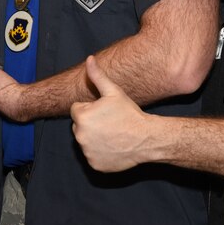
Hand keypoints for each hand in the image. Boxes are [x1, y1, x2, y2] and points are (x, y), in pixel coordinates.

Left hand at [70, 56, 150, 172]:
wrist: (146, 139)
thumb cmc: (130, 113)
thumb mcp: (113, 92)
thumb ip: (98, 76)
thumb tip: (89, 59)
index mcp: (81, 117)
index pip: (77, 110)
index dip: (91, 109)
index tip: (106, 111)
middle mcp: (80, 136)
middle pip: (79, 126)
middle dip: (91, 123)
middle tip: (110, 123)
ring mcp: (87, 152)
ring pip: (86, 141)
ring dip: (95, 138)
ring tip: (113, 134)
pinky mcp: (94, 165)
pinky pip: (92, 156)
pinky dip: (100, 153)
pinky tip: (113, 147)